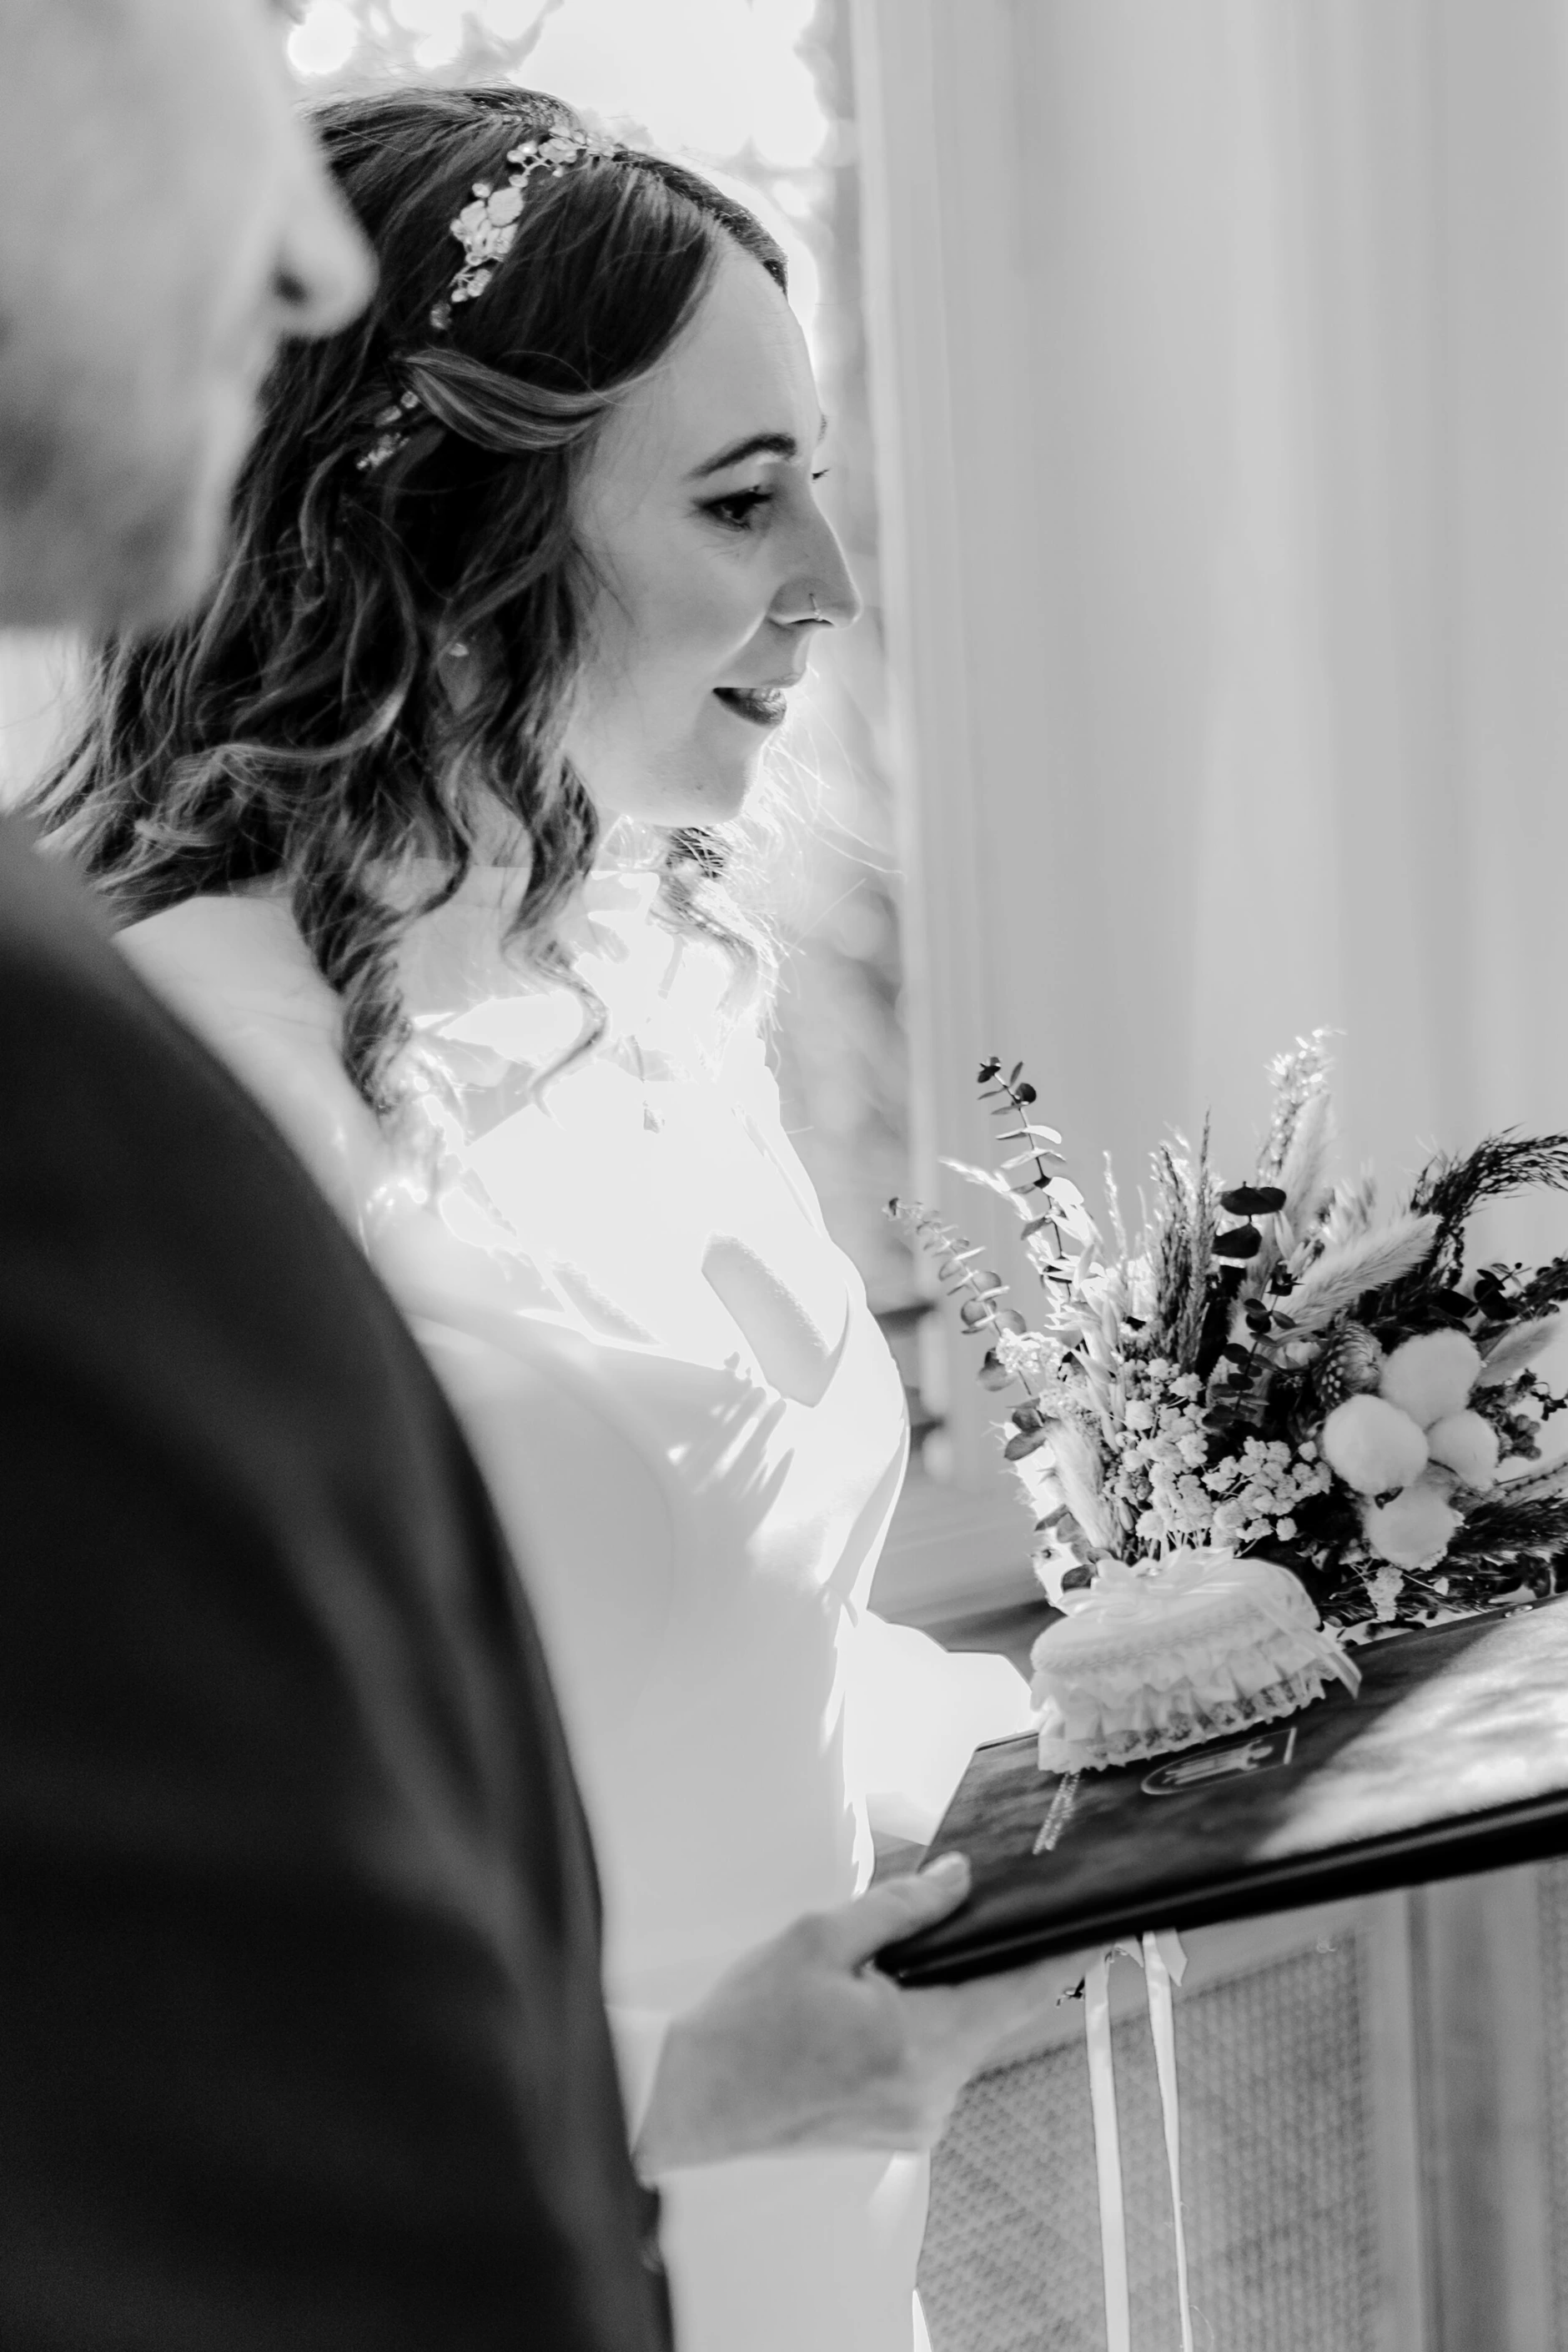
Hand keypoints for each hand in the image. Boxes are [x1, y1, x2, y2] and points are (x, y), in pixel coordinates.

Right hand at [634, 1854, 1062, 2173]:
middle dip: (983, 1960)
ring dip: (947, 1996)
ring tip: (889, 1966)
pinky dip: (926, 2027)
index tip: (1111, 1927)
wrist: (692, 2102)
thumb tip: (962, 1880)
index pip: (1021, 1989)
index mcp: (918, 2043)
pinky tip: (882, 2004)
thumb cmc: (746, 2021)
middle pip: (991, 2011)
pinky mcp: (902, 2133)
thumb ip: (903, 1907)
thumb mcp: (820, 1938)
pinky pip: (937, 2064)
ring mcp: (919, 2121)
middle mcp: (932, 2093)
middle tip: (967, 1911)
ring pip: (963, 2037)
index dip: (1069, 1953)